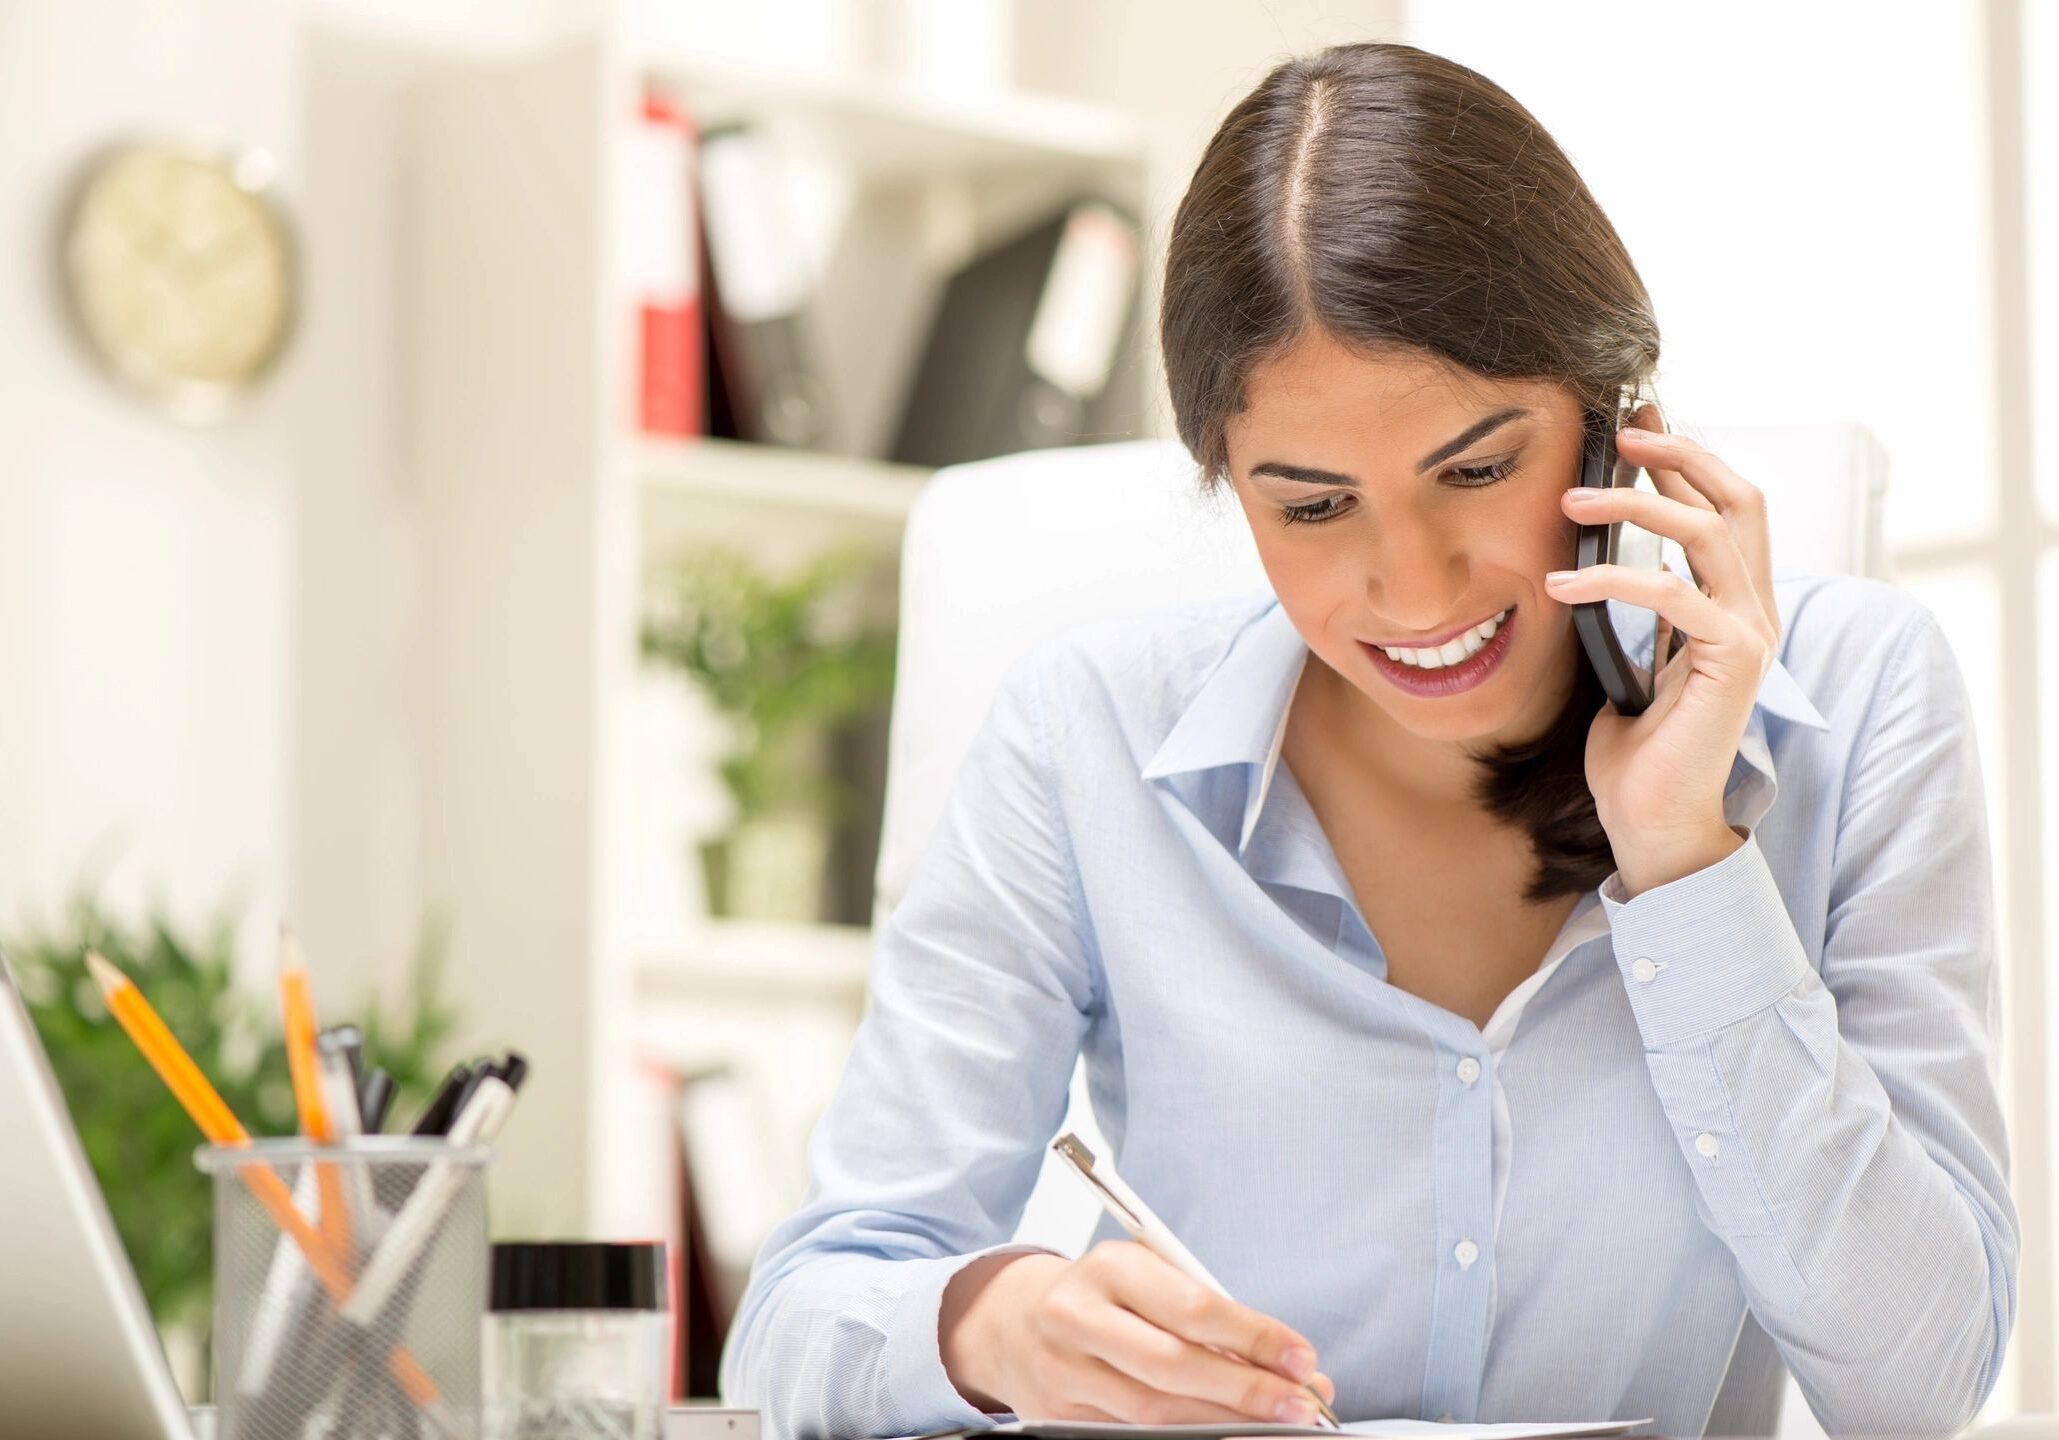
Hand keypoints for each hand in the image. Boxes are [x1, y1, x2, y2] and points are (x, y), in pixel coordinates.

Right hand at [939, 1244, 1337, 1424]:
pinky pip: (1134, 1434)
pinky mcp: (1058, 1417)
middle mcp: (1078, 1317)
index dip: (1252, 1337)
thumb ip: (1207, 1312)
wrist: (1012, 1321)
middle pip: (1173, 1366)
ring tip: (1274, 1423)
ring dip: (1224, 1423)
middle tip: (1301, 1404)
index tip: (1301, 1358)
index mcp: (1108, 1268)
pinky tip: (1223, 1431)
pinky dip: (1186, 1436)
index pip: (1192, 1306)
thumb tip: (1285, 1362)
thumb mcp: (1146, 1278)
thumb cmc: (1101, 1295)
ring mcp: (1063, 1373)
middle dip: (1245, 1390)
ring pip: (1155, 1413)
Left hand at [1546, 419, 1777, 894]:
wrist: (1652, 821)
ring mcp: (1751, 633)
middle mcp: (1755, 610)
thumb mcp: (1629, 659)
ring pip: (1709, 532)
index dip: (1687, 461)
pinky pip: (1675, 594)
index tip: (1637, 426)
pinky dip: (1614, 578)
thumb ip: (1633, 611)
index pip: (1725, 508)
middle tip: (1622, 433)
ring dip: (1638, 504)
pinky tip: (1561, 583)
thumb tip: (1596, 557)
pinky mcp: (1734, 661)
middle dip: (1682, 456)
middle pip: (1739, 499)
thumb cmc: (1637, 750)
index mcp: (1734, 604)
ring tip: (1571, 499)